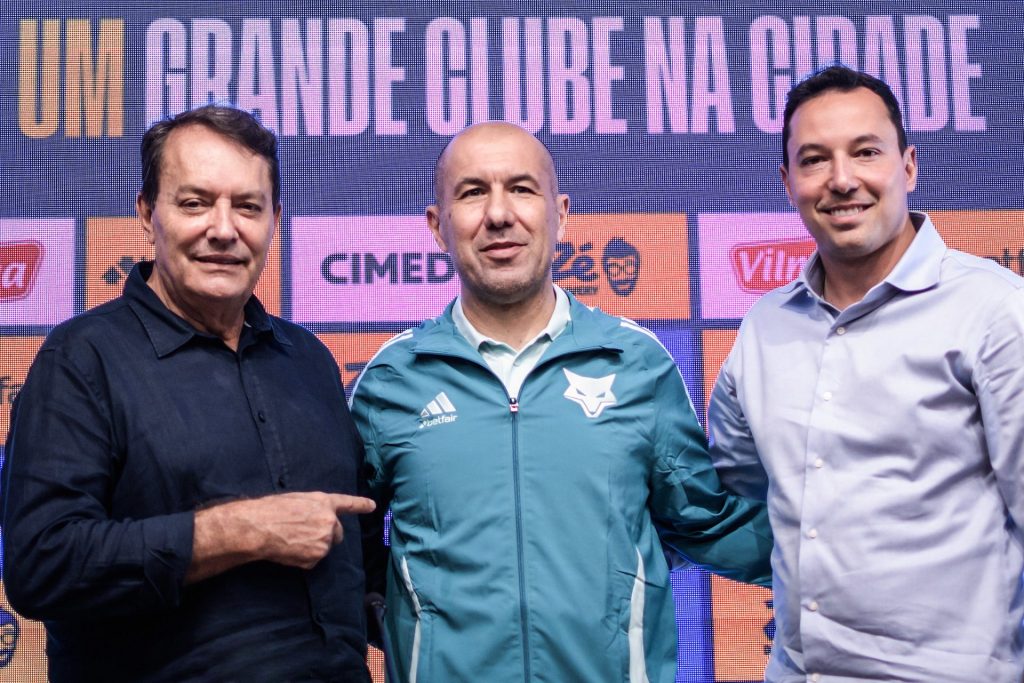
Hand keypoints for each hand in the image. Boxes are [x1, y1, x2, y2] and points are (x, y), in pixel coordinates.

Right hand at [188, 492, 375, 581]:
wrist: (260, 527)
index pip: (347, 503)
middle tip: (305, 534)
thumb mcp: (296, 500)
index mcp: (324, 502)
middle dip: (327, 535)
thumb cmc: (272, 510)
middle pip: (338, 533)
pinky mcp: (316, 557)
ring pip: (324, 548)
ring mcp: (324, 540)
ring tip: (292, 540)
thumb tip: (313, 518)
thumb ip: (312, 508)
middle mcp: (329, 521)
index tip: (372, 506)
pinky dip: (303, 558)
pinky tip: (290, 550)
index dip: (361, 504)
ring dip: (313, 547)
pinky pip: (313, 560)